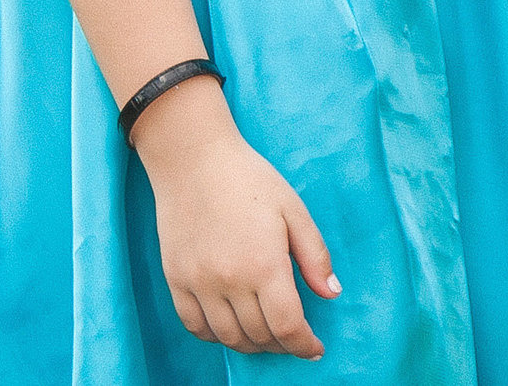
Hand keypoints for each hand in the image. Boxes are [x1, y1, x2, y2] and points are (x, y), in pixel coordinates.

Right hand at [132, 80, 339, 357]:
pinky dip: (216, 335)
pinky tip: (231, 326)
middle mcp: (229, 281)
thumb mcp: (294, 210)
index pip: (288, 326)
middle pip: (259, 336)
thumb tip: (331, 294)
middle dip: (282, 345)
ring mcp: (198, 283)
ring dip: (251, 344)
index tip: (314, 348)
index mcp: (264, 265)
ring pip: (227, 337)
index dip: (304, 345)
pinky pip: (195, 325)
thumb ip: (314, 256)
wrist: (193, 159)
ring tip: (266, 335)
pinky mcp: (176, 279)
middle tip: (294, 338)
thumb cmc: (250, 179)